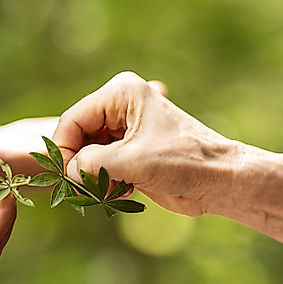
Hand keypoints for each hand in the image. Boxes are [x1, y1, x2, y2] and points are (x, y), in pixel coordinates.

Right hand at [52, 71, 239, 216]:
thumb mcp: (131, 161)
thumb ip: (90, 164)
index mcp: (121, 93)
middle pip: (77, 137)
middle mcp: (120, 106)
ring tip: (111, 189)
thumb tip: (67, 172)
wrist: (219, 181)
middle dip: (80, 165)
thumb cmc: (183, 162)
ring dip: (93, 176)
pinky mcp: (129, 150)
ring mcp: (125, 129)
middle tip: (88, 188)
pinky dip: (104, 181)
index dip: (64, 149)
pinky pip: (100, 166)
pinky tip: (123, 190)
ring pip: (87, 154)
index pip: (72, 120)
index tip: (66, 177)